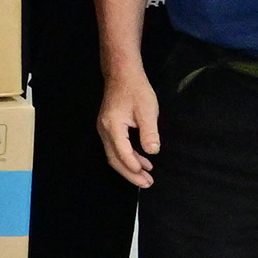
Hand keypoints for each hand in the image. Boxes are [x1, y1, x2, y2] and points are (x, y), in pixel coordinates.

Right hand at [96, 67, 159, 189]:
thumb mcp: (148, 110)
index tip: (145, 175)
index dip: (132, 166)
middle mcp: (104, 130)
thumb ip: (149, 133)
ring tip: (146, 177)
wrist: (122, 74)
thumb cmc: (136, 90)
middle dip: (130, 173)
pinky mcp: (109, 128)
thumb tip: (152, 152)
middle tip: (146, 184)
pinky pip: (115, 148)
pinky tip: (142, 161)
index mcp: (112, 126)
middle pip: (114, 158)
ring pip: (114, 155)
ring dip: (130, 167)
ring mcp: (104, 129)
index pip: (121, 152)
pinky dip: (128, 157)